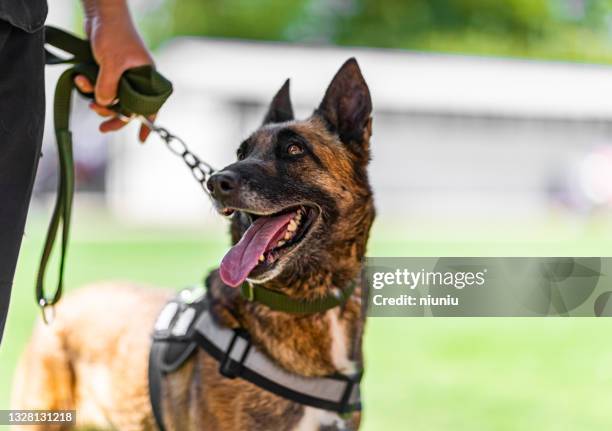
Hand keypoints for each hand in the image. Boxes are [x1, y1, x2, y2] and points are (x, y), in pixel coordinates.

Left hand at [75, 0, 154, 141]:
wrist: (101, 14)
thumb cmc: (114, 34)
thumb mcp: (112, 63)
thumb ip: (108, 87)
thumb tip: (103, 104)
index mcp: (148, 77)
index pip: (151, 106)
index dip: (147, 124)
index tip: (142, 140)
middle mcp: (137, 78)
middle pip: (129, 107)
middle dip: (114, 117)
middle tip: (102, 128)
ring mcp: (122, 75)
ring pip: (112, 99)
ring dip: (97, 101)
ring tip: (86, 96)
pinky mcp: (108, 71)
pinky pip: (100, 87)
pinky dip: (89, 87)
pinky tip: (79, 80)